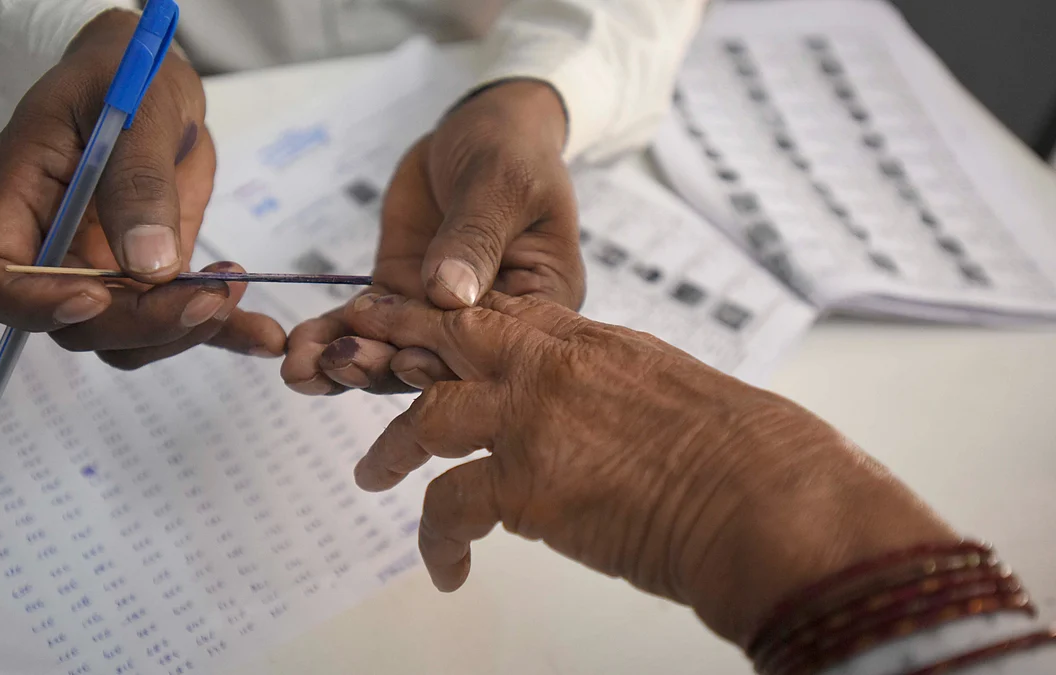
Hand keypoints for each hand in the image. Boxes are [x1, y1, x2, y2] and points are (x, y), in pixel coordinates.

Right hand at [0, 10, 285, 369]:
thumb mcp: (136, 108)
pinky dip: (223, 332)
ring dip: (181, 329)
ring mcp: (100, 266)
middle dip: (141, 321)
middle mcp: (51, 244)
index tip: (96, 297)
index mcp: (16, 195)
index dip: (31, 304)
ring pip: (124, 337)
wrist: (154, 81)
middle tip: (206, 296)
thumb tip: (149, 265)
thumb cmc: (125, 75)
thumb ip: (138, 183)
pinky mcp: (151, 274)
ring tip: (232, 287)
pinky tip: (261, 335)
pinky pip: (177, 321)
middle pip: (72, 321)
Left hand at [280, 80, 583, 394]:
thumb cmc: (512, 150)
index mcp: (537, 303)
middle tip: (337, 364)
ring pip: (393, 351)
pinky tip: (298, 349)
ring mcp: (438, 312)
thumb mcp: (502, 186)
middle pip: (438, 361)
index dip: (451, 360)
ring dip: (347, 363)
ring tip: (302, 368)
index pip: (497, 347)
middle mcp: (489, 322)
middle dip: (383, 368)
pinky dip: (330, 335)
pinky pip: (363, 324)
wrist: (478, 127)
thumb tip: (448, 293)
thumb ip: (474, 238)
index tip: (405, 358)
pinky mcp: (399, 293)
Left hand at [340, 291, 956, 645]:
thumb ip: (614, 388)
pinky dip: (436, 540)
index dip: (444, 318)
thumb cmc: (747, 452)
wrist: (772, 498)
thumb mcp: (670, 390)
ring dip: (390, 447)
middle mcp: (551, 366)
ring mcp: (533, 420)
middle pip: (444, 337)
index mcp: (588, 340)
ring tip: (370, 474)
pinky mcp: (529, 485)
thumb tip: (594, 413)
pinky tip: (445, 568)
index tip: (408, 322)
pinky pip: (449, 508)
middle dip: (389, 341)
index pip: (495, 315)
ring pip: (425, 417)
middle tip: (347, 354)